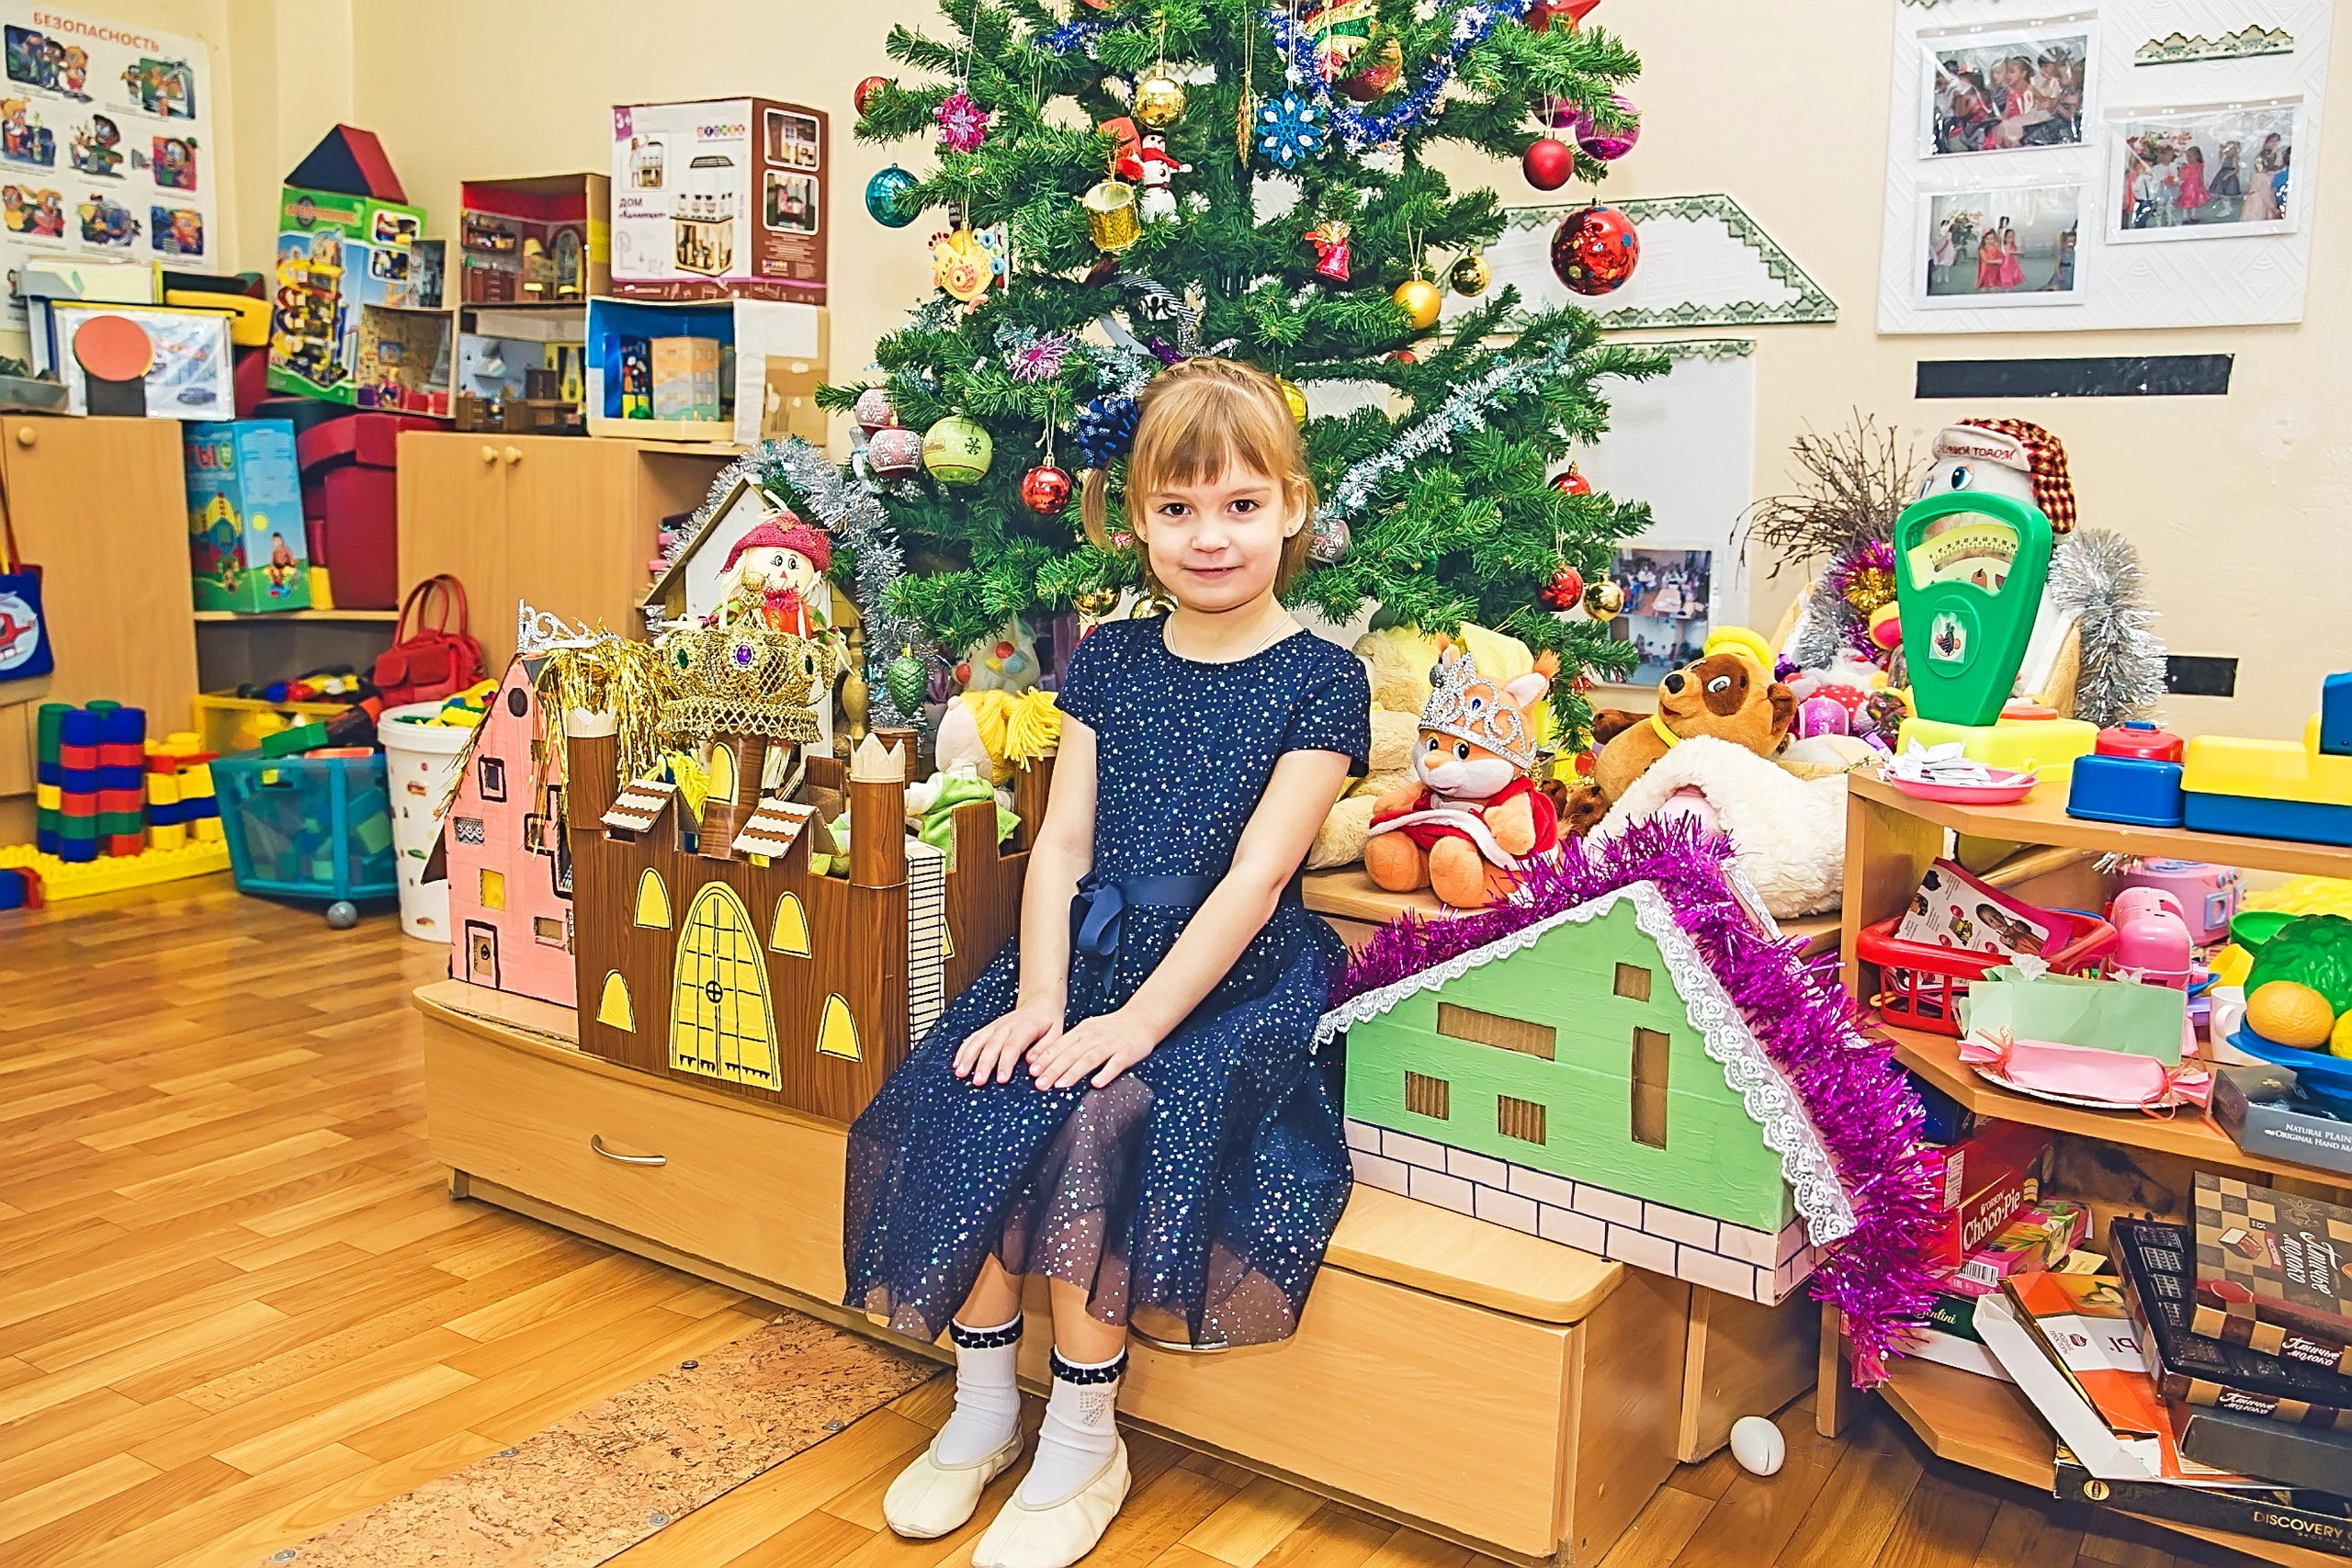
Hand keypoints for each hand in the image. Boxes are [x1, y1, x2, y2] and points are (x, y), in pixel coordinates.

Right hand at [955, 1002, 1062, 1084]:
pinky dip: (964, 1049)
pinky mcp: (989, 1028)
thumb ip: (1045, 1049)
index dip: (1006, 1063)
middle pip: (992, 1045)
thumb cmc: (1048, 1021)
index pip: (1013, 1046)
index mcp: (1025, 1027)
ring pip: (979, 1040)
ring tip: (960, 1073)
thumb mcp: (1056, 1033)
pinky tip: (956, 1062)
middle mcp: (1006, 1025)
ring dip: (968, 1057)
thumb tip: (1032, 1063)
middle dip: (983, 1064)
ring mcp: (995, 1026)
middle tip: (978, 1081)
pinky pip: (973, 1038)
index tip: (1001, 1079)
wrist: (1039, 1002)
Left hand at [1027, 1009, 1159, 1090]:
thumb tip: (1047, 1060)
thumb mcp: (1087, 1030)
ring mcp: (1111, 1045)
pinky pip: (1115, 1064)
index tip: (1032, 1071)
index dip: (1046, 1058)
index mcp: (1082, 1031)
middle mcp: (1094, 1037)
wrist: (1141, 1019)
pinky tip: (1096, 1083)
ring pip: (1089, 1059)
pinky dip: (1105, 1073)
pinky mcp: (1126, 1053)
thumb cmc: (1111, 1028)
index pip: (1060, 1045)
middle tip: (1040, 1084)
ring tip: (1060, 1085)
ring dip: (1073, 1072)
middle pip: (1071, 1054)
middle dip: (1054, 1069)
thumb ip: (1070, 1043)